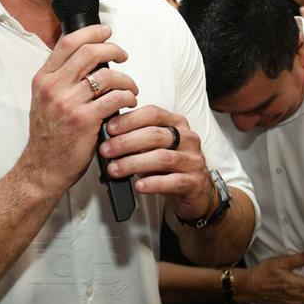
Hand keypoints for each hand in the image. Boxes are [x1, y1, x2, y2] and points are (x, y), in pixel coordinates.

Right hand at [21, 25, 138, 194]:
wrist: (43, 167)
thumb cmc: (48, 136)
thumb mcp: (44, 100)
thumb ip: (61, 78)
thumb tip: (85, 57)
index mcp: (43, 79)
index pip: (68, 43)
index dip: (91, 32)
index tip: (106, 32)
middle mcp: (53, 87)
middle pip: (89, 52)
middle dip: (113, 49)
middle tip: (123, 56)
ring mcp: (68, 103)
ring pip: (106, 76)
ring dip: (125, 79)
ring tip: (130, 88)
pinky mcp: (84, 120)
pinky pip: (114, 98)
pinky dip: (127, 97)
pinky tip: (128, 102)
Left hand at [100, 105, 213, 221]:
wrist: (196, 190)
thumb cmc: (172, 164)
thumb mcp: (157, 145)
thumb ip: (138, 137)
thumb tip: (109, 136)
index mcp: (177, 123)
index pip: (153, 113)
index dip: (129, 119)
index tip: (110, 128)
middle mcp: (187, 138)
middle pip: (155, 135)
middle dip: (126, 142)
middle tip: (106, 150)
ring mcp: (193, 160)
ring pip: (162, 158)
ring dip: (133, 163)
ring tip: (115, 169)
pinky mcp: (195, 182)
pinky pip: (173, 181)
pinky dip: (153, 183)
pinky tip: (138, 185)